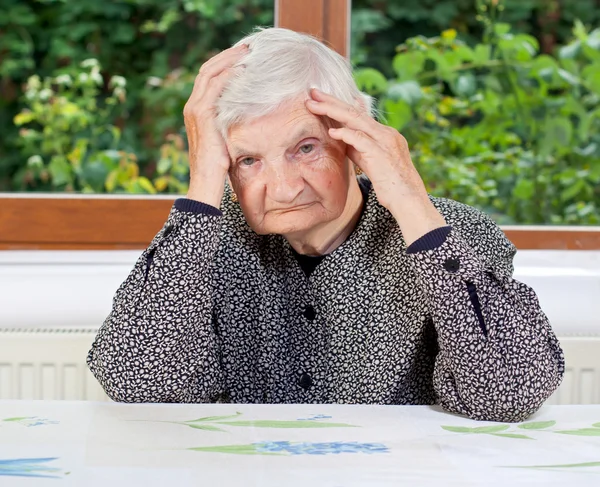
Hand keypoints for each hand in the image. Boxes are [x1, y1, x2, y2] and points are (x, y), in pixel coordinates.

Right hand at [183, 44, 246, 206]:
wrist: (206, 184)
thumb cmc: (218, 169)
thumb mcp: (224, 140)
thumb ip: (229, 125)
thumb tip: (248, 116)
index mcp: (196, 110)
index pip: (208, 77)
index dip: (225, 63)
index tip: (244, 55)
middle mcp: (192, 106)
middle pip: (208, 69)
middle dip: (229, 55)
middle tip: (249, 46)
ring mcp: (195, 110)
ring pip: (211, 73)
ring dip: (230, 59)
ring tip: (249, 51)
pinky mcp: (203, 116)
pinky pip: (215, 87)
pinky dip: (229, 74)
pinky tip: (244, 69)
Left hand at [305, 88, 445, 245]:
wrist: (409, 201)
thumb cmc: (390, 186)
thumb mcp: (370, 162)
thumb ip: (357, 149)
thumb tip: (341, 138)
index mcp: (384, 134)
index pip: (357, 115)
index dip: (337, 105)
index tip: (319, 98)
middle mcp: (385, 133)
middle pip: (354, 112)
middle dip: (331, 101)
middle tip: (311, 91)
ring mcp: (385, 142)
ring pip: (356, 120)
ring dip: (333, 110)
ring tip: (313, 104)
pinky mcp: (381, 154)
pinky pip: (361, 139)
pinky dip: (346, 134)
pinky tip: (332, 131)